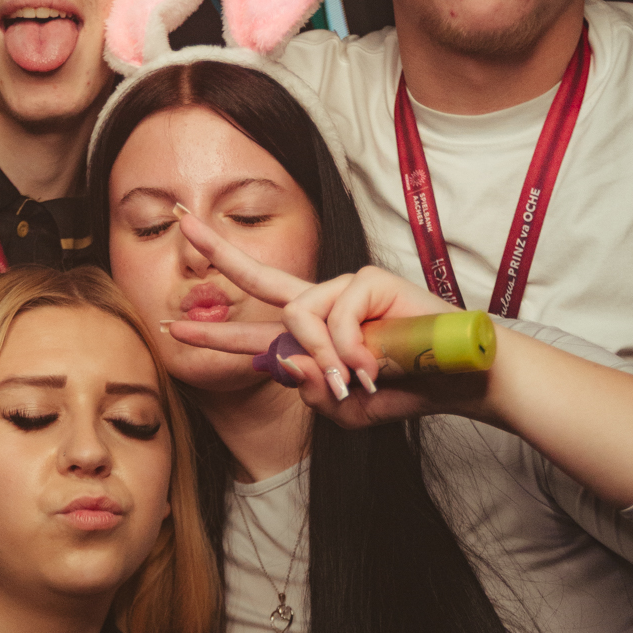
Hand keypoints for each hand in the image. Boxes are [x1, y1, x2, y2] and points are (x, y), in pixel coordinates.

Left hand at [165, 206, 488, 428]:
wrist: (455, 381)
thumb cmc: (404, 390)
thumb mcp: (346, 410)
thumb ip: (310, 393)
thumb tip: (285, 361)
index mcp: (314, 336)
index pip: (257, 331)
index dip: (218, 333)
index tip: (176, 327)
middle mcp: (324, 305)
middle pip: (262, 278)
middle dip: (219, 252)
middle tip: (182, 223)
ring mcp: (346, 287)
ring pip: (299, 316)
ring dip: (323, 357)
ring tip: (356, 380)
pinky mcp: (369, 279)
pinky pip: (336, 315)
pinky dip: (349, 347)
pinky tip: (372, 365)